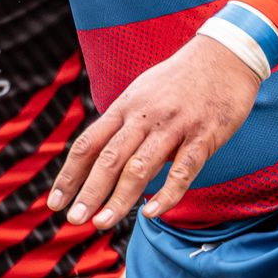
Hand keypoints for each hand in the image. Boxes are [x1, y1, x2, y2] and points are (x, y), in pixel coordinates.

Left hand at [46, 34, 259, 230]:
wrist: (223, 55)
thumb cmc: (177, 80)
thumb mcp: (141, 94)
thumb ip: (122, 125)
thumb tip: (99, 158)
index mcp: (125, 107)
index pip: (89, 144)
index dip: (69, 174)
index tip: (54, 201)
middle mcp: (144, 116)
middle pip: (110, 157)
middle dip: (89, 190)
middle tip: (73, 219)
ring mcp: (174, 126)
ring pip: (141, 166)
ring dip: (119, 197)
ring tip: (102, 222)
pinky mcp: (204, 136)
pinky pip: (183, 169)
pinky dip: (167, 193)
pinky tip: (151, 213)